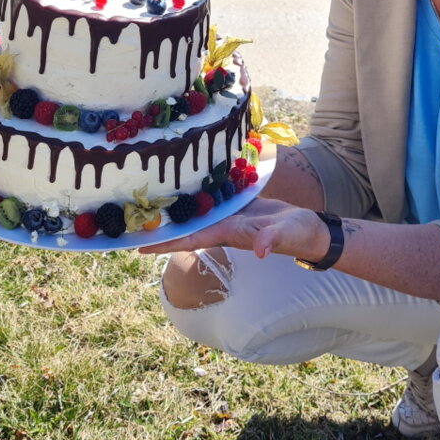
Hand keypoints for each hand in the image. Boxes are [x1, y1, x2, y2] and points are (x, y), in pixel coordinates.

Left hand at [138, 198, 328, 262]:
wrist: (309, 230)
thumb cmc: (298, 234)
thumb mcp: (285, 235)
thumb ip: (272, 240)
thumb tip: (259, 250)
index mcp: (230, 233)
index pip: (191, 239)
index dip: (166, 243)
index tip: (139, 246)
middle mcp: (224, 227)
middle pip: (186, 229)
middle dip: (161, 229)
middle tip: (130, 223)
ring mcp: (230, 218)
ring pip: (196, 216)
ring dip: (175, 214)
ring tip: (148, 206)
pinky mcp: (238, 207)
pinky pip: (212, 203)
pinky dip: (196, 198)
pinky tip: (184, 188)